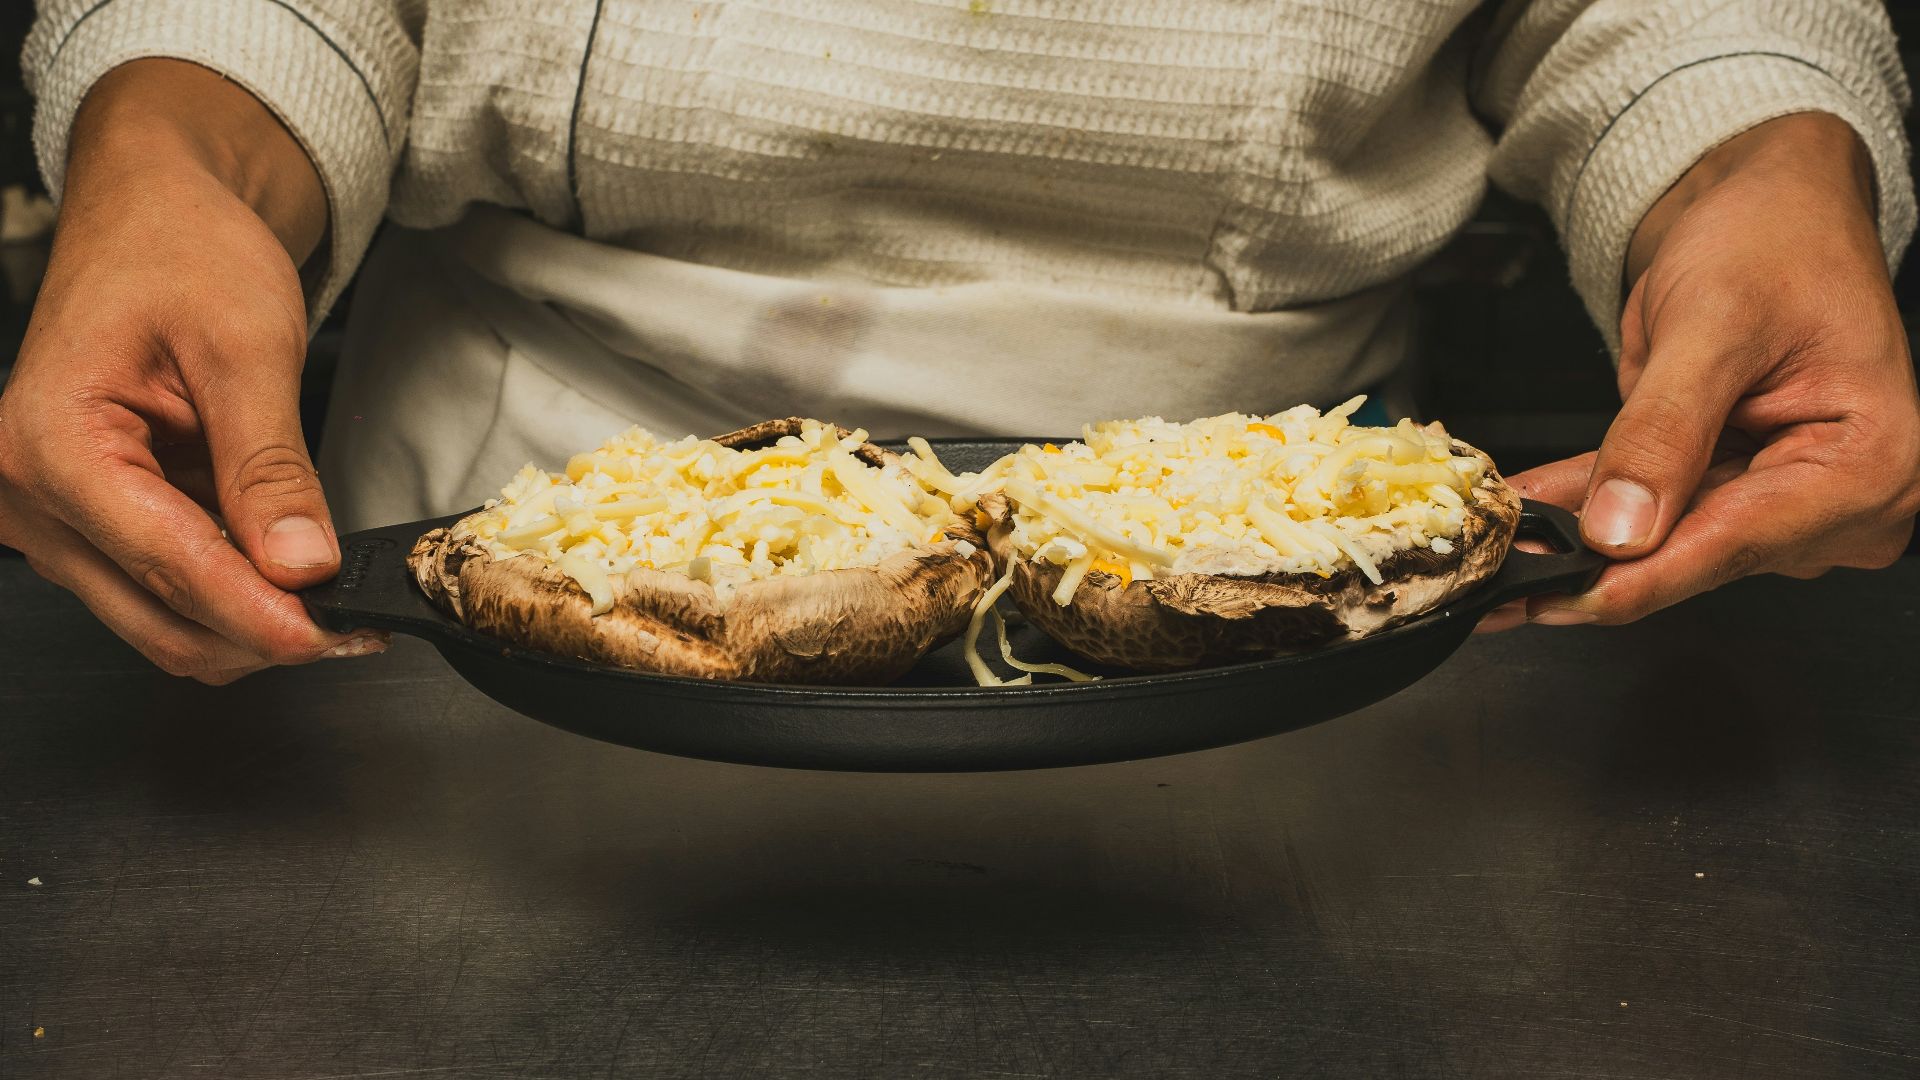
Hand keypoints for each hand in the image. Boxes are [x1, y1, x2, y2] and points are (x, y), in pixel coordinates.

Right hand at [0, 60, 383, 680]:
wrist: (157, 216)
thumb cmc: (183, 251)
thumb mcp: (247, 346)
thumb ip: (270, 464)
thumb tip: (301, 563)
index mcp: (50, 444)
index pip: (169, 565)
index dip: (262, 614)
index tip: (336, 632)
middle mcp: (31, 496)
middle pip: (160, 620)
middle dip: (264, 632)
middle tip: (358, 620)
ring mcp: (57, 518)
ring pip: (163, 622)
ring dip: (251, 623)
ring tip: (334, 592)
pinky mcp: (93, 524)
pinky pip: (166, 590)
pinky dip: (235, 596)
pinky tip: (290, 568)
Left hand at [1484, 112, 1919, 630]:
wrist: (1770, 203)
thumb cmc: (1773, 237)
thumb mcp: (1711, 323)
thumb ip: (1665, 430)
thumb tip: (1622, 528)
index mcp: (1869, 465)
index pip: (1731, 543)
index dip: (1631, 580)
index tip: (1550, 600)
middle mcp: (1842, 501)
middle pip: (1695, 554)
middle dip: (1592, 559)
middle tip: (1495, 565)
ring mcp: (1787, 499)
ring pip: (1662, 538)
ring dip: (1578, 533)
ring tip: (1496, 536)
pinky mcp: (1738, 487)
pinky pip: (1652, 508)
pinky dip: (1590, 504)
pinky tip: (1528, 514)